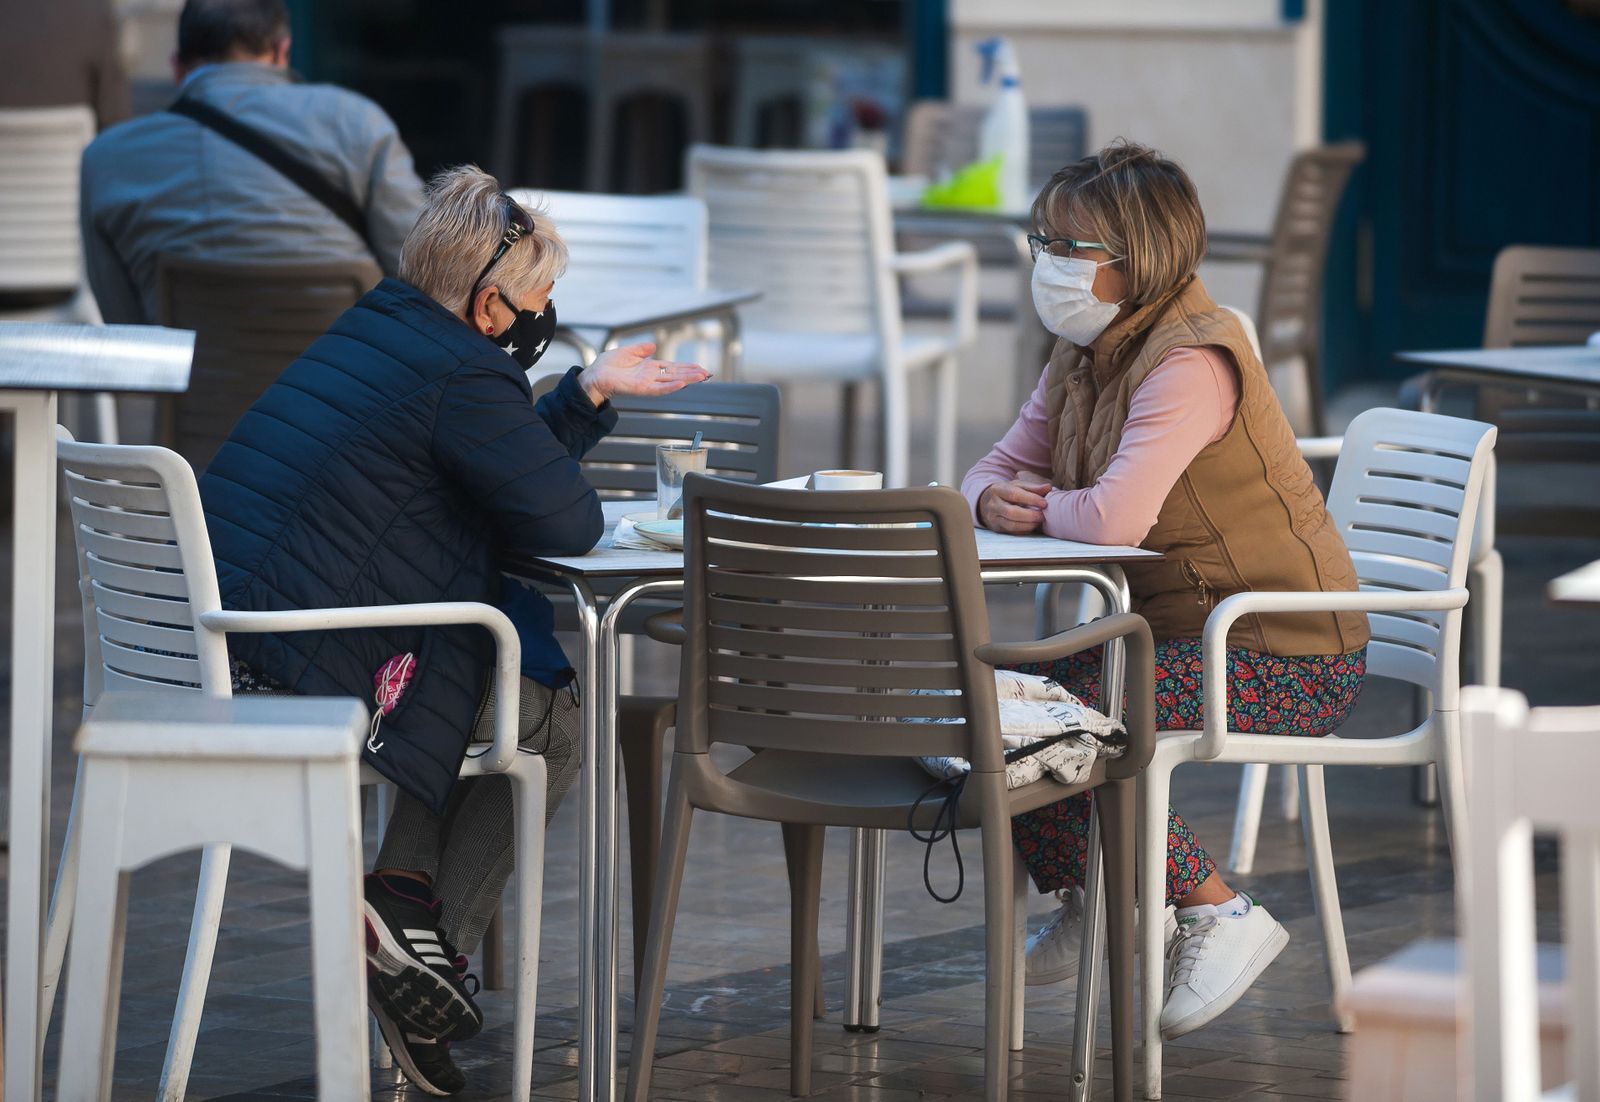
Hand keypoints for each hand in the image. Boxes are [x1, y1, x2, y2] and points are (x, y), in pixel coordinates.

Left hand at [579, 342, 709, 405]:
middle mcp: (651, 376)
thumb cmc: (607, 366)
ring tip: (702, 377)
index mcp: (649, 368)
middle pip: (676, 375)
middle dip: (692, 374)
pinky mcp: (641, 389)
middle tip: (708, 374)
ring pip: (672, 382)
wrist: (594, 375)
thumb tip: (653, 346)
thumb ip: (641, 350)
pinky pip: (659, 389)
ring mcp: (647, 383)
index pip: (672, 368)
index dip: (686, 367)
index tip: (700, 368)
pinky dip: (670, 387)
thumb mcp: (626, 352)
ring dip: (687, 380)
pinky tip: (682, 384)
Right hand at [978, 475, 1050, 533]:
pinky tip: (1033, 526)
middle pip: (1011, 512)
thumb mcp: (1017, 486)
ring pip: (1011, 525)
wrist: (986, 502)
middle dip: (1030, 515)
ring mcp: (993, 518)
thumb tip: (1048, 487)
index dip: (1030, 499)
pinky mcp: (997, 528)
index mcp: (998, 490)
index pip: (1014, 495)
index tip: (1045, 503)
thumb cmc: (1006, 493)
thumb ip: (1033, 487)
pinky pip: (1013, 532)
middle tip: (1043, 515)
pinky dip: (1025, 530)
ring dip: (1029, 524)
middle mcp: (993, 504)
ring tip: (1039, 521)